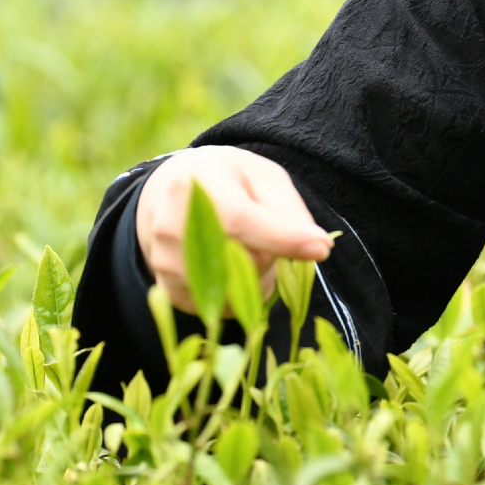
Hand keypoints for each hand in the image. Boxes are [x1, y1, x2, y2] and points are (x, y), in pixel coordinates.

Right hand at [135, 146, 334, 317]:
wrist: (171, 193)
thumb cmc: (226, 181)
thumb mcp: (262, 176)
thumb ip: (288, 209)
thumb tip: (318, 247)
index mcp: (195, 185)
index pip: (239, 220)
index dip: (281, 239)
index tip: (319, 248)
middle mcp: (170, 226)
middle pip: (244, 261)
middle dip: (270, 254)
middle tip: (265, 233)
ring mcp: (165, 263)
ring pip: (236, 291)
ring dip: (256, 277)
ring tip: (245, 247)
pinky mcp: (170, 291)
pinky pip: (224, 308)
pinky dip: (239, 294)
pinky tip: (229, 266)